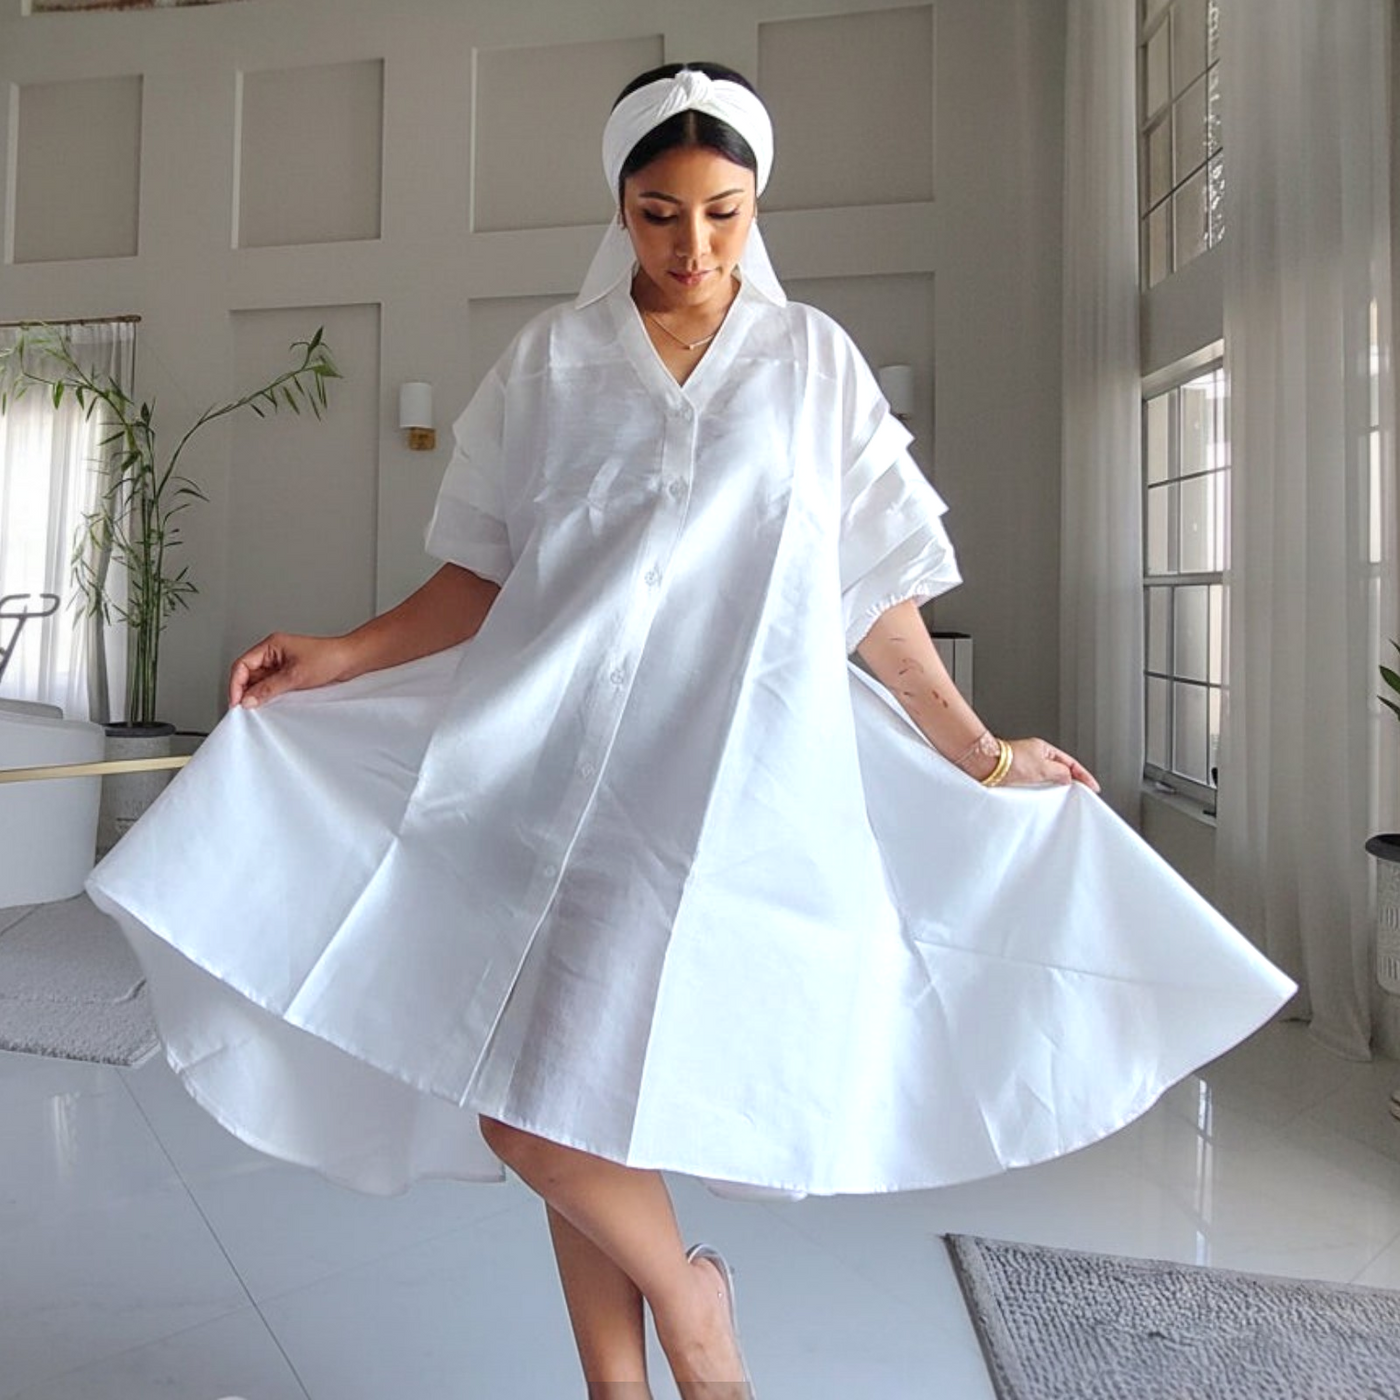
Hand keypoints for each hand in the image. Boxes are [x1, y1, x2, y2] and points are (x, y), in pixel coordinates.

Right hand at [228, 632, 350, 709]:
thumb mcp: (295, 676)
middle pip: (248, 674)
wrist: (350, 661)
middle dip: (244, 691)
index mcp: (270, 645)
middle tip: (245, 708)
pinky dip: (268, 695)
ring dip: (257, 694)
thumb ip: (269, 689)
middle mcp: (273, 653)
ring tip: (258, 707)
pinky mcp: (289, 674)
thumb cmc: (329, 658)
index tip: (236, 702)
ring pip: (259, 681)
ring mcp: (281, 664)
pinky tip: (270, 704)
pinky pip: (271, 685)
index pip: (242, 665)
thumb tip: (249, 700)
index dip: (236, 684)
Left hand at [1004, 738, 1099, 792]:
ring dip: (1054, 788)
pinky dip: (1041, 792)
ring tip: (1061, 799)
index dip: (1083, 775)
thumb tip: (1068, 776)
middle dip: (1069, 782)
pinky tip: (1042, 799)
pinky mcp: (1016, 776)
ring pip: (1047, 779)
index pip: (1070, 763)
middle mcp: (1035, 756)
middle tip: (1079, 794)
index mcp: (1044, 749)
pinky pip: (1035, 785)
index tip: (1093, 787)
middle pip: (1059, 770)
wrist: (985, 765)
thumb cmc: (1009, 761)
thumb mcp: (1042, 767)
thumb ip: (1059, 772)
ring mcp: (1025, 766)